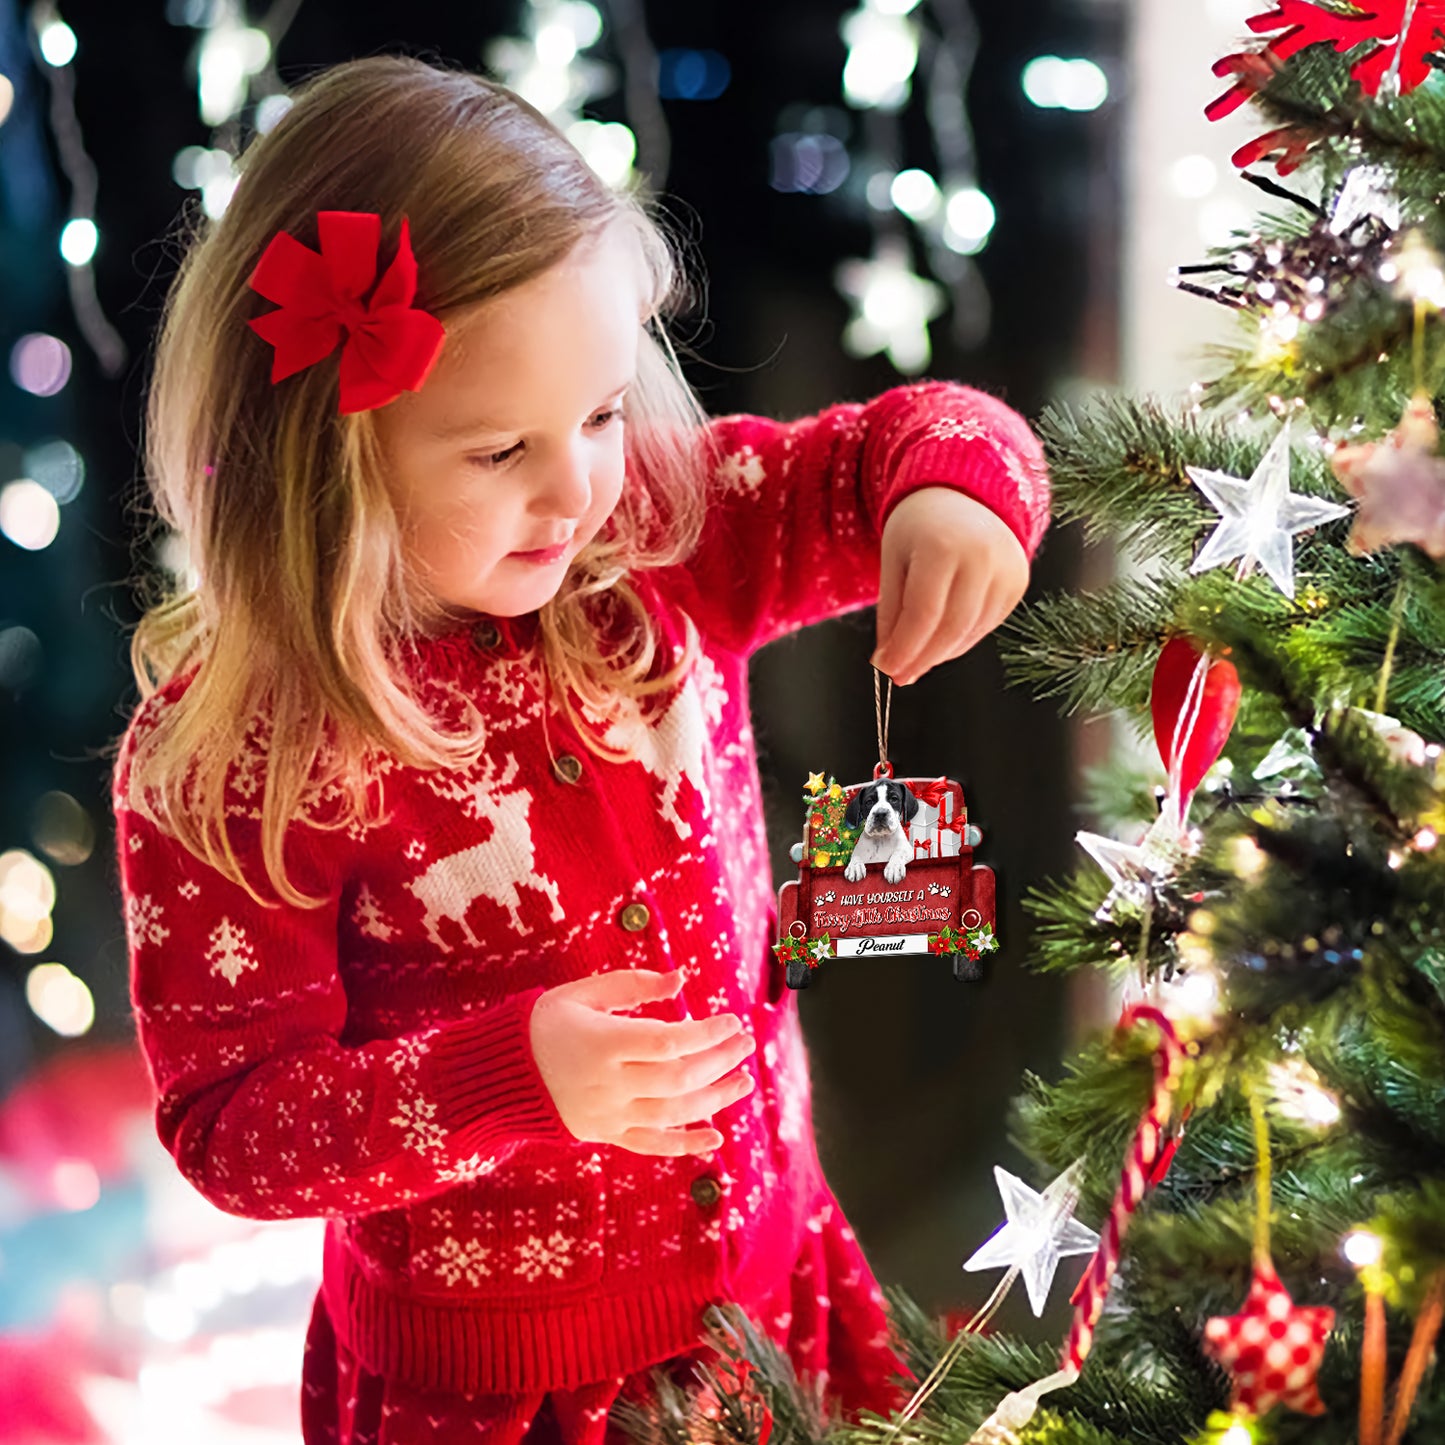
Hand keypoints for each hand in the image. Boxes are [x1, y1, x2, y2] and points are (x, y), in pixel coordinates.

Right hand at [529, 967, 756, 1155]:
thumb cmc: (545, 1023)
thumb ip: (633, 985)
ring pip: (673, 1113)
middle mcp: (609, 1084)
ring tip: (744, 1080)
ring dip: (715, 1098)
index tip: (731, 1020)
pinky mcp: (606, 1134)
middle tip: (746, 1044)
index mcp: (603, 1043)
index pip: (669, 1042)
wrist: (499, 1074)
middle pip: (678, 1078)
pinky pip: (651, 1144)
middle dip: (719, 1061)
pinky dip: (685, 1144)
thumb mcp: (582, 993)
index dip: (706, 1033)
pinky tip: (716, 1137)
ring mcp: (608, 1114)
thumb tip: (681, 980)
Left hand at [871, 488, 1029, 685]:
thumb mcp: (893, 562)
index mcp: (943, 546)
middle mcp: (982, 557)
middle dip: (922, 658)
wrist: (963, 497)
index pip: (923, 614)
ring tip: (916, 657)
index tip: (886, 669)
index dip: (904, 648)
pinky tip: (941, 640)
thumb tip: (888, 663)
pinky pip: (986, 625)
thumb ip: (891, 613)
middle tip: (899, 675)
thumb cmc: (919, 529)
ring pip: (970, 632)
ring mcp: (1006, 570)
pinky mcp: (1018, 583)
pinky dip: (960, 640)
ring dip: (940, 653)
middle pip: (950, 628)